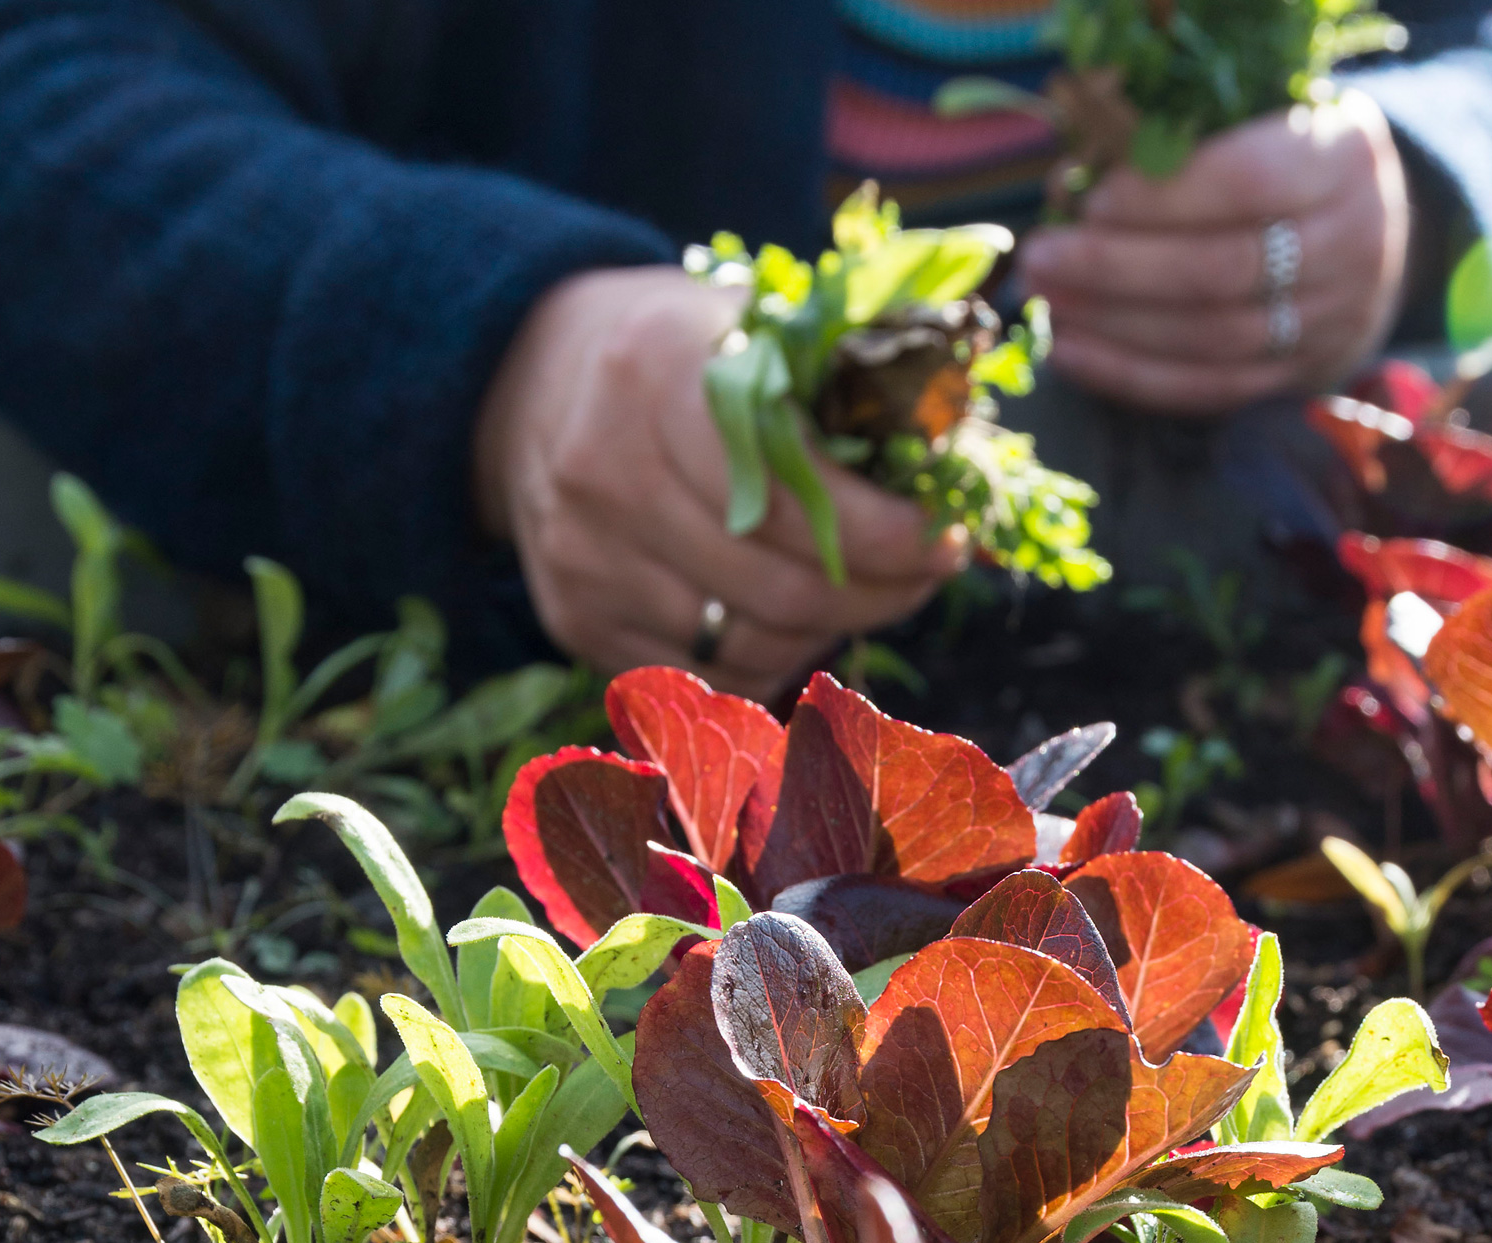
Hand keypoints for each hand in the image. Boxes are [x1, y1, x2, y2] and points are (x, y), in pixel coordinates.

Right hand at [474, 266, 966, 699]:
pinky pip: (706, 673)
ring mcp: (584, 554)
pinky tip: (800, 618)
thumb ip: (846, 370)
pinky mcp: (575, 615)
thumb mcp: (750, 319)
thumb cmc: (675, 349)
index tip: (945, 536)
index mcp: (656, 372)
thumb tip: (968, 448)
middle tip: (929, 572)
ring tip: (873, 592)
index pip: (794, 490)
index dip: (885, 532)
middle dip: (882, 593)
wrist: (523, 381)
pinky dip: (771, 659)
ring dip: (834, 631)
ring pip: (750, 643)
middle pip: (781, 585)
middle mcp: (605, 470)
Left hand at [1016, 93, 1408, 415]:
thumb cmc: (1284, 156)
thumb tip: (1068, 185)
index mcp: (1340, 157)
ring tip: (1047, 304)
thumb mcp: (1254, 118)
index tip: (1092, 201)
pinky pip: (1212, 388)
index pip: (1250, 181)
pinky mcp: (1303, 372)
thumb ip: (1173, 140)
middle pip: (1225, 269)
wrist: (1372, 230)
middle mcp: (1352, 241)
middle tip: (1041, 258)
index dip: (1165, 197)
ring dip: (1116, 327)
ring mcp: (1333, 317)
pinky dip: (1133, 376)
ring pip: (1215, 337)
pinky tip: (1072, 354)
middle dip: (1117, 268)